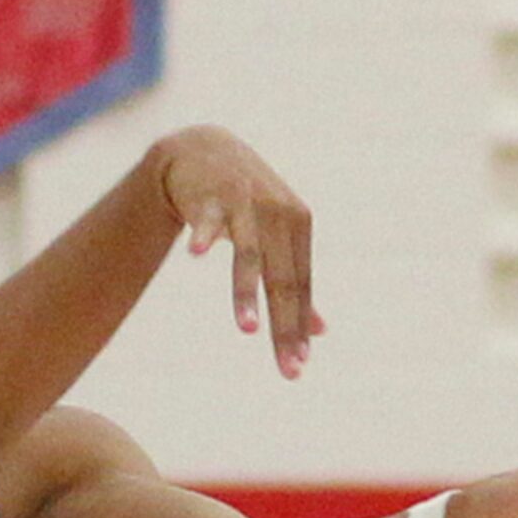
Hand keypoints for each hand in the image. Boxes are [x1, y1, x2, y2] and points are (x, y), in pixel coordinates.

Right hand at [157, 126, 323, 379]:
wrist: (202, 148)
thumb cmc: (245, 202)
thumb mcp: (276, 237)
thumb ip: (295, 282)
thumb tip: (321, 331)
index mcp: (298, 227)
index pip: (300, 286)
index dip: (299, 327)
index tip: (298, 367)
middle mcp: (278, 213)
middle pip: (281, 280)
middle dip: (283, 327)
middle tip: (288, 369)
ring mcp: (245, 202)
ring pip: (249, 255)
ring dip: (246, 291)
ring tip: (248, 330)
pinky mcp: (211, 194)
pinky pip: (207, 220)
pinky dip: (203, 235)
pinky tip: (196, 254)